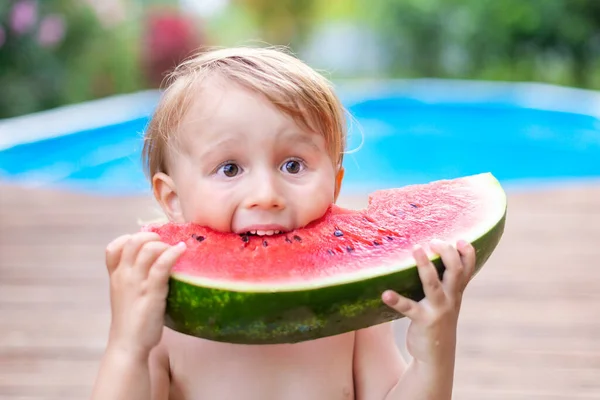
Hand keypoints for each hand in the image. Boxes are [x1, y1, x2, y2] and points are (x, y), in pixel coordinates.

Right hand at [104, 232, 185, 358]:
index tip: (144, 242)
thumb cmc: (131, 323)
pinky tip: (182, 250)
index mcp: (115, 277)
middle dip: (150, 236)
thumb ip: (134, 282)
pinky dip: (173, 253)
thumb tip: (155, 269)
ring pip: (148, 249)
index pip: (113, 248)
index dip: (129, 239)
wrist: (128, 346)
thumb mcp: (126, 298)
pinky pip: (162, 264)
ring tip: (174, 249)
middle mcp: (123, 276)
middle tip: (164, 243)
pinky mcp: (151, 291)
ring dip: (164, 244)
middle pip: (133, 241)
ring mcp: (136, 283)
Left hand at [382, 239, 475, 363]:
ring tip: (416, 248)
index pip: (468, 268)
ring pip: (433, 284)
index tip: (460, 238)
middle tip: (433, 240)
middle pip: (456, 271)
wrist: (436, 356)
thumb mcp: (446, 301)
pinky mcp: (422, 320)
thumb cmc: (437, 320)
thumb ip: (443, 281)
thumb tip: (426, 252)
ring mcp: (438, 309)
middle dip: (447, 253)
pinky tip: (386, 294)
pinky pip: (408, 308)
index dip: (468, 252)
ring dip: (425, 266)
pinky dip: (397, 300)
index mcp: (456, 291)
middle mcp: (451, 298)